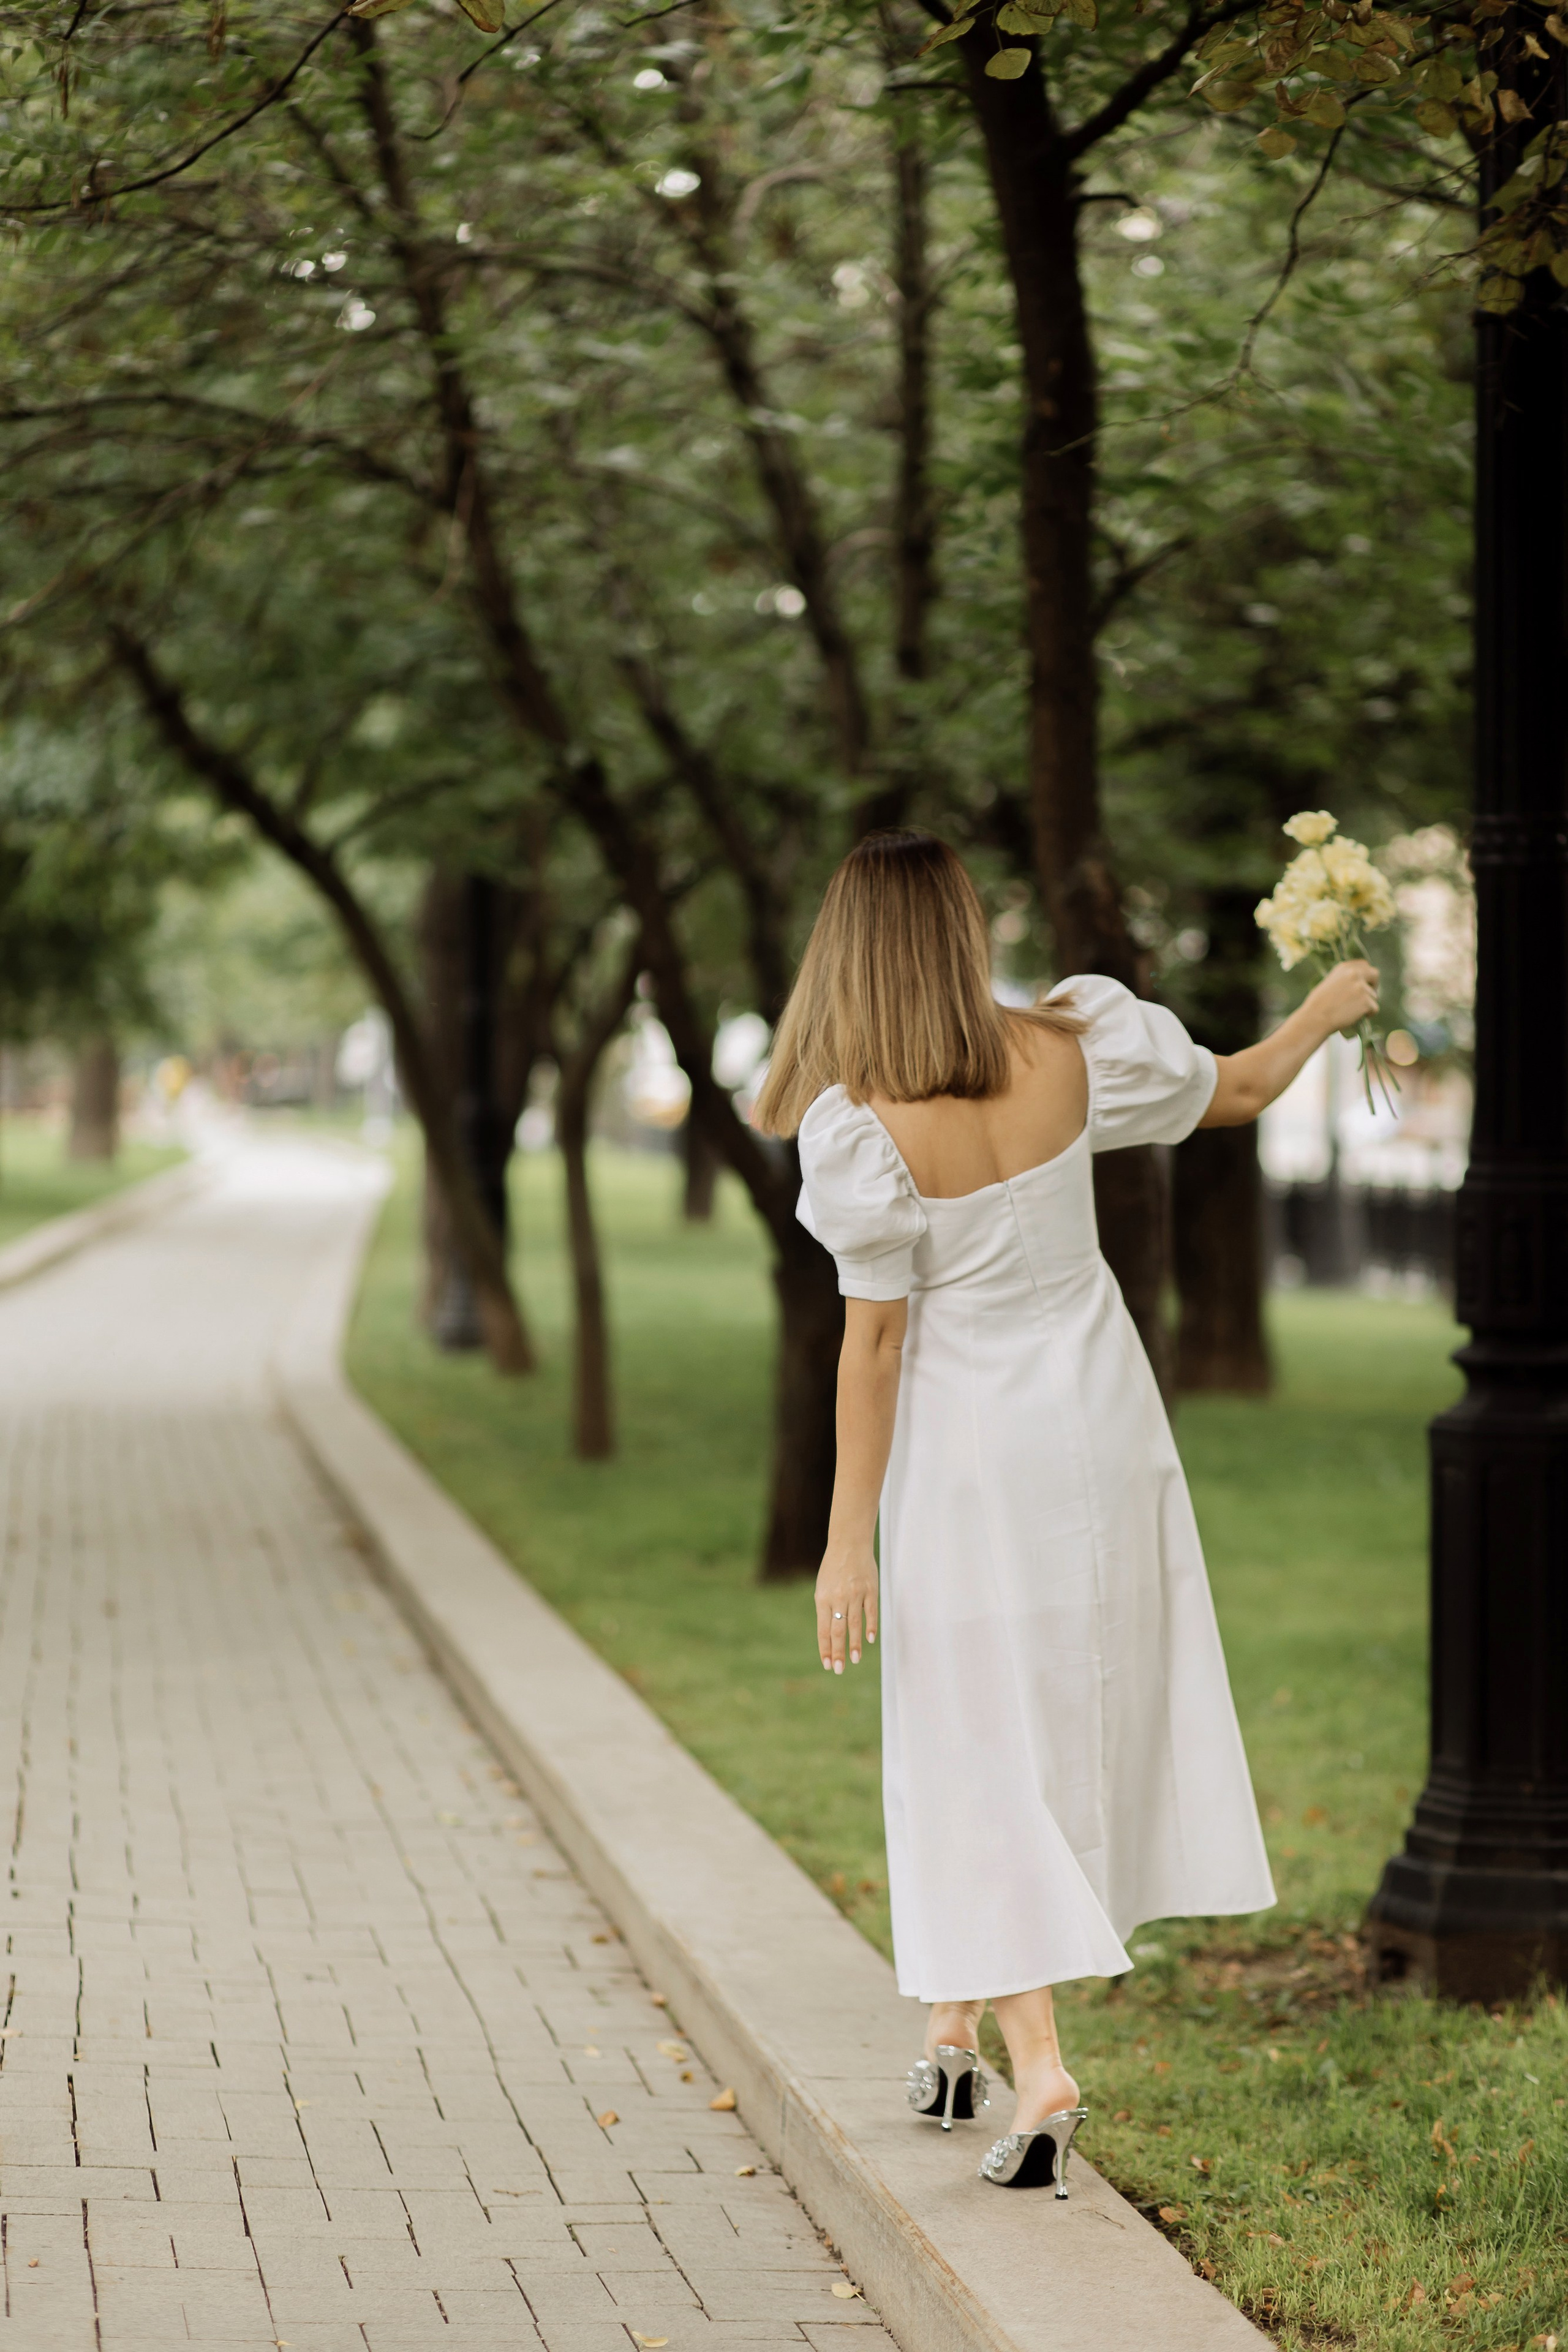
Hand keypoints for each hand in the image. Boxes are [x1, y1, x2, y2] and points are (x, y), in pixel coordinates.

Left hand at [815, 1544, 877, 1673]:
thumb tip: (830, 1636)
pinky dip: (870, 1627)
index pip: (823, 1630)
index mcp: (823, 1599)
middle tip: (838, 1669)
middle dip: (837, 1652)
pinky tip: (869, 1640)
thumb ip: (826, 1610)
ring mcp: (855, 1594)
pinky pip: (870, 1612)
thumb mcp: (823, 1588)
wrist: (849, 1544)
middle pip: (837, 1630)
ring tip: (854, 1660)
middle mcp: (838, 1598)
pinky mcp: (870, 1590)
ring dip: (854, 1644)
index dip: (825, 1649)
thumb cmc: (834, 1569)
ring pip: (854, 1624)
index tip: (827, 1665)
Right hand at [1307, 958, 1378, 1038]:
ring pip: (1373, 996)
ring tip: (1350, 1012)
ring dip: (1366, 1004)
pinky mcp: (1366, 1001)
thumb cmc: (1319, 1005)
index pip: (1364, 965)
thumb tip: (1359, 984)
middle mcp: (1354, 974)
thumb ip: (1345, 980)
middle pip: (1375, 974)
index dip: (1367, 975)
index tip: (1366, 983)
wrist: (1316, 1018)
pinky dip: (1368, 1015)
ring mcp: (1361, 987)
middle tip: (1370, 996)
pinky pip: (1374, 1009)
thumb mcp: (1330, 984)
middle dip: (1375, 985)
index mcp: (1344, 968)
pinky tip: (1355, 1017)